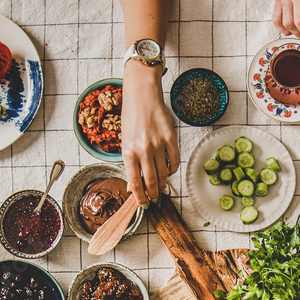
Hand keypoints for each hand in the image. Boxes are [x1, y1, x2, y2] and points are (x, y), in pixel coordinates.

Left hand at [121, 63, 178, 203]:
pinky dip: (172, 170)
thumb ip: (130, 163)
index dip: (139, 197)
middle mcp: (143, 150)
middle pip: (150, 182)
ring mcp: (158, 145)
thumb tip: (135, 185)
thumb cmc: (132, 118)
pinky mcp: (170, 138)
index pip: (134, 182)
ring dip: (163, 184)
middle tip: (154, 199)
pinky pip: (174, 161)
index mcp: (128, 152)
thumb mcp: (125, 141)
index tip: (142, 204)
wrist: (142, 96)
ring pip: (163, 174)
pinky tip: (169, 171)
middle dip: (153, 194)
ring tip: (161, 187)